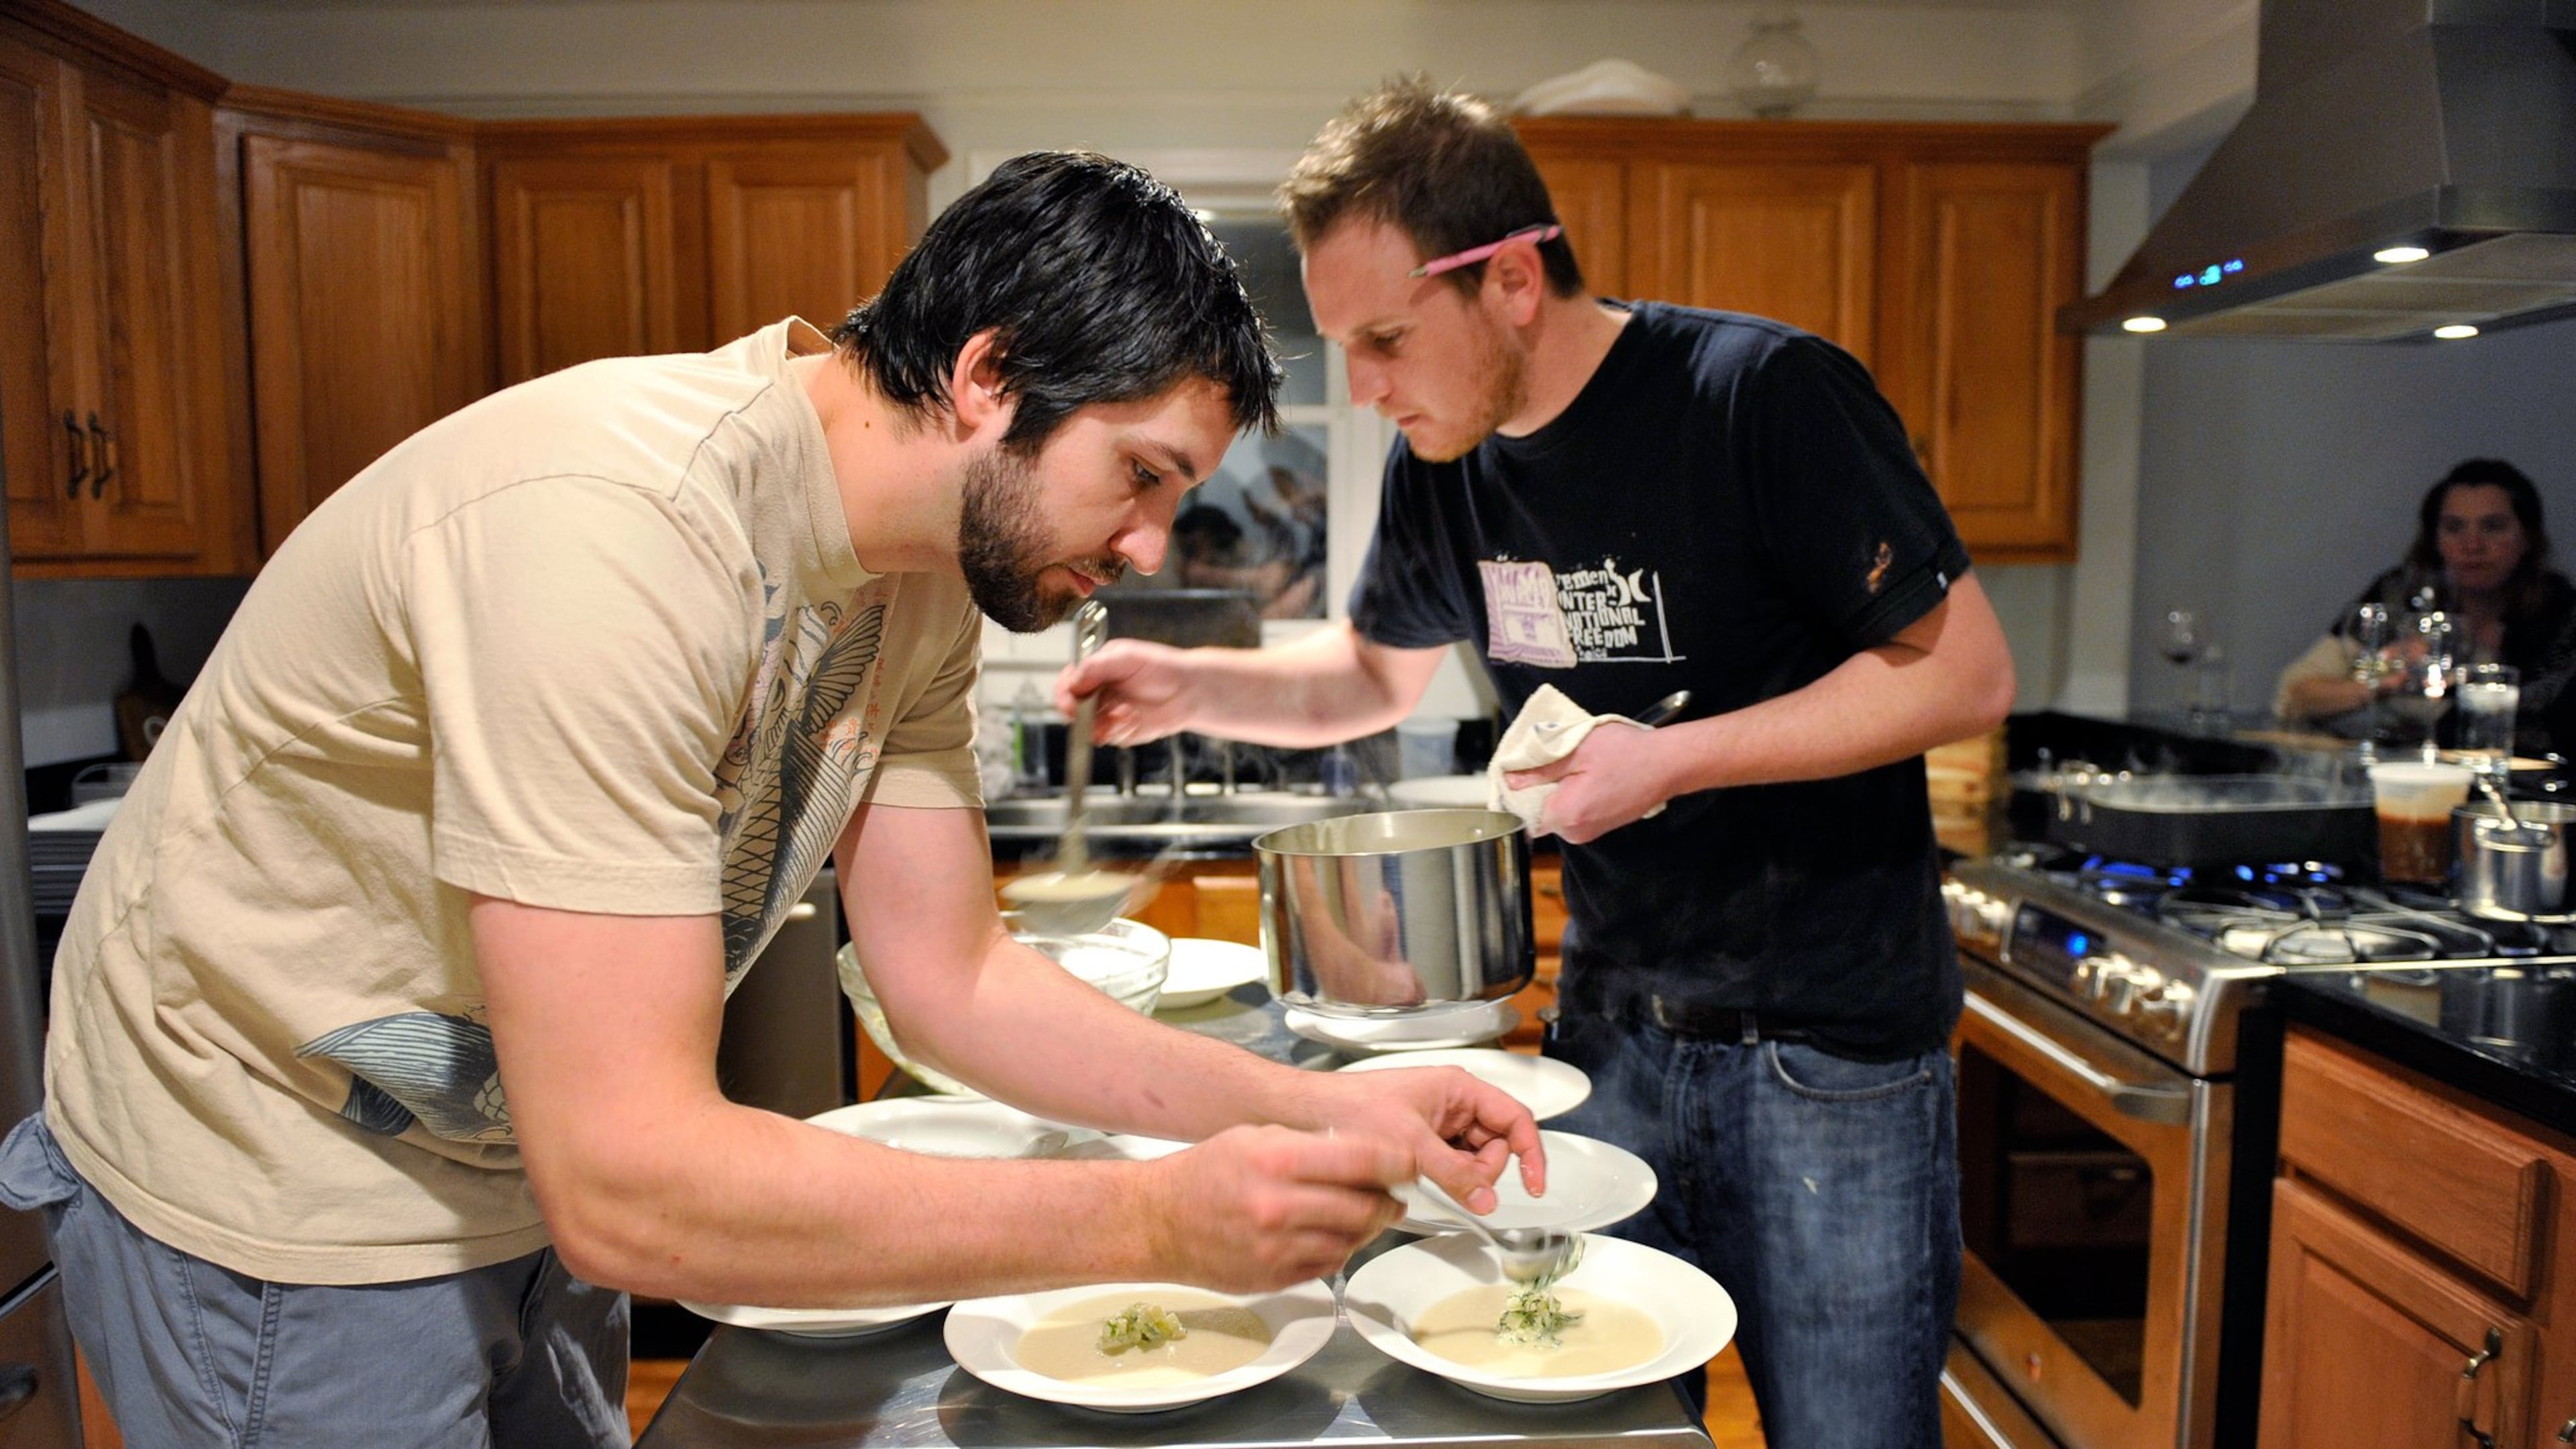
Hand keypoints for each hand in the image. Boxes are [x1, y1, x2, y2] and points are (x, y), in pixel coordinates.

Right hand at [1055, 640, 1196, 746]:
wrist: (1188, 691)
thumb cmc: (1161, 667)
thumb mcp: (1127, 657)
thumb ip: (1097, 666)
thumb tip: (1073, 680)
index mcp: (1094, 671)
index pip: (1067, 684)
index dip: (1064, 695)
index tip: (1070, 704)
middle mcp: (1097, 692)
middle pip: (1072, 710)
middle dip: (1083, 716)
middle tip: (1098, 715)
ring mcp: (1107, 713)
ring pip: (1089, 728)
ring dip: (1105, 724)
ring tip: (1126, 714)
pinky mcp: (1119, 731)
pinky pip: (1109, 738)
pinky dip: (1121, 731)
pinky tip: (1135, 720)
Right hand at [1140, 1125, 1410, 1289]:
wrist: (1155, 1222)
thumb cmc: (1205, 1174)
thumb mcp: (1257, 1136)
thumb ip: (1312, 1145)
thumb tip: (1367, 1154)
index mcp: (1277, 1159)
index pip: (1363, 1159)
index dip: (1397, 1161)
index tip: (1410, 1162)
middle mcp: (1279, 1205)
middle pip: (1365, 1206)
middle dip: (1388, 1199)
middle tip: (1393, 1193)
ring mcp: (1277, 1247)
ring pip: (1352, 1240)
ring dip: (1367, 1228)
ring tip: (1365, 1213)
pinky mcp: (1274, 1278)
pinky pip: (1329, 1266)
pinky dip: (1339, 1250)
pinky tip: (1330, 1234)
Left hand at [1298, 1066, 1546, 1216]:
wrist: (1312, 1114)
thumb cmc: (1353, 1109)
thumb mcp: (1410, 1145)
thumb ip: (1453, 1174)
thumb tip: (1487, 1201)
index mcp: (1459, 1088)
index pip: (1515, 1119)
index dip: (1531, 1153)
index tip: (1535, 1185)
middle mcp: (1454, 1103)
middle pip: (1497, 1144)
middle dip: (1484, 1171)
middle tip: (1457, 1182)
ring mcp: (1439, 1123)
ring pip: (1474, 1159)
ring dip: (1462, 1176)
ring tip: (1428, 1176)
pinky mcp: (1424, 1141)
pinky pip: (1452, 1165)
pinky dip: (1445, 1178)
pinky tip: (1421, 1179)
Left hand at [1505, 722, 1676, 843]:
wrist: (1667, 764)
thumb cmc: (1626, 753)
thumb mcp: (1577, 751)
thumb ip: (1540, 770)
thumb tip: (1510, 779)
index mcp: (1566, 814)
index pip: (1522, 815)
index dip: (1517, 794)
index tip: (1519, 773)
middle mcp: (1576, 832)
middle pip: (1539, 815)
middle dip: (1539, 790)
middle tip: (1549, 761)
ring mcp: (1590, 832)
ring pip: (1557, 813)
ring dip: (1557, 792)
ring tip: (1573, 766)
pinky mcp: (1601, 826)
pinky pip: (1574, 814)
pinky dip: (1573, 796)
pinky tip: (1585, 776)